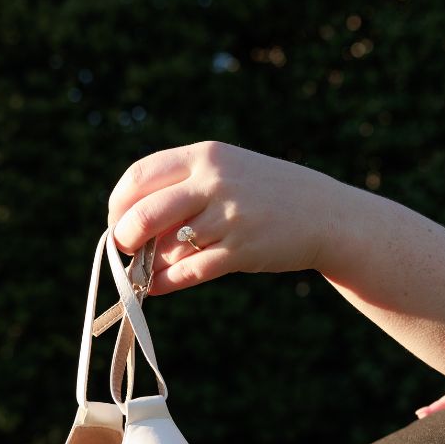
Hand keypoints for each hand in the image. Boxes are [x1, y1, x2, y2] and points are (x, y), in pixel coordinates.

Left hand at [106, 141, 346, 295]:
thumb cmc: (268, 195)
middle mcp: (216, 182)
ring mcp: (231, 217)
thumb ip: (185, 190)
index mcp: (207, 156)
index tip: (117, 219)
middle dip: (125, 234)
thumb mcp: (229, 173)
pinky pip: (191, 270)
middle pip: (147, 210)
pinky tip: (157, 287)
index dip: (120, 201)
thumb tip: (133, 228)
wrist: (326, 215)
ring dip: (146, 262)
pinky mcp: (243, 251)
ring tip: (141, 271)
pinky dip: (166, 282)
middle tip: (125, 246)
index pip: (141, 174)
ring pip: (166, 243)